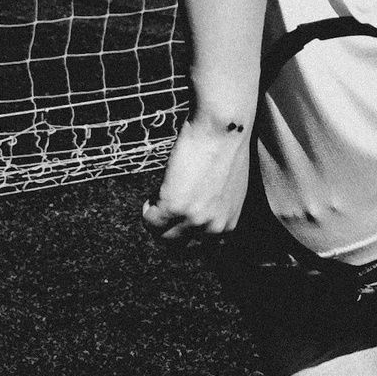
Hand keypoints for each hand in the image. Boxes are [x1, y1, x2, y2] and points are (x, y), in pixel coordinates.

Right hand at [142, 115, 251, 248]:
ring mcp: (193, 219)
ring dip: (156, 219)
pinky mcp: (174, 205)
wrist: (224, 127)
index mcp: (229, 225)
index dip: (184, 231)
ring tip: (160, 197)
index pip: (200, 248)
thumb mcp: (230, 189)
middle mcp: (213, 228)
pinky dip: (147, 207)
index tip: (178, 217)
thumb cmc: (228, 148)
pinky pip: (149, 219)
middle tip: (164, 207)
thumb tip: (195, 211)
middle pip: (177, 246)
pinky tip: (156, 190)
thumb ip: (216, 207)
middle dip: (167, 228)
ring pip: (161, 236)